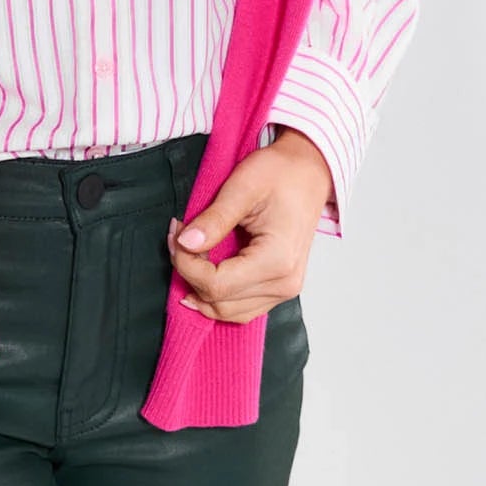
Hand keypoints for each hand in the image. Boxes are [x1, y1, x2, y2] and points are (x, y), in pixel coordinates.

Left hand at [166, 129, 333, 322]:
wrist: (309, 173)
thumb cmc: (282, 174)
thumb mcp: (242, 187)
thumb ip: (213, 219)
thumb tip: (185, 244)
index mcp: (277, 260)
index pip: (216, 285)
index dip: (186, 264)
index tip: (177, 235)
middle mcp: (284, 283)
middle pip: (219, 302)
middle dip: (189, 273)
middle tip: (179, 238)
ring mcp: (284, 289)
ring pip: (228, 312)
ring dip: (200, 288)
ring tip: (189, 253)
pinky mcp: (279, 287)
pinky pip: (242, 307)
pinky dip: (217, 295)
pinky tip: (203, 273)